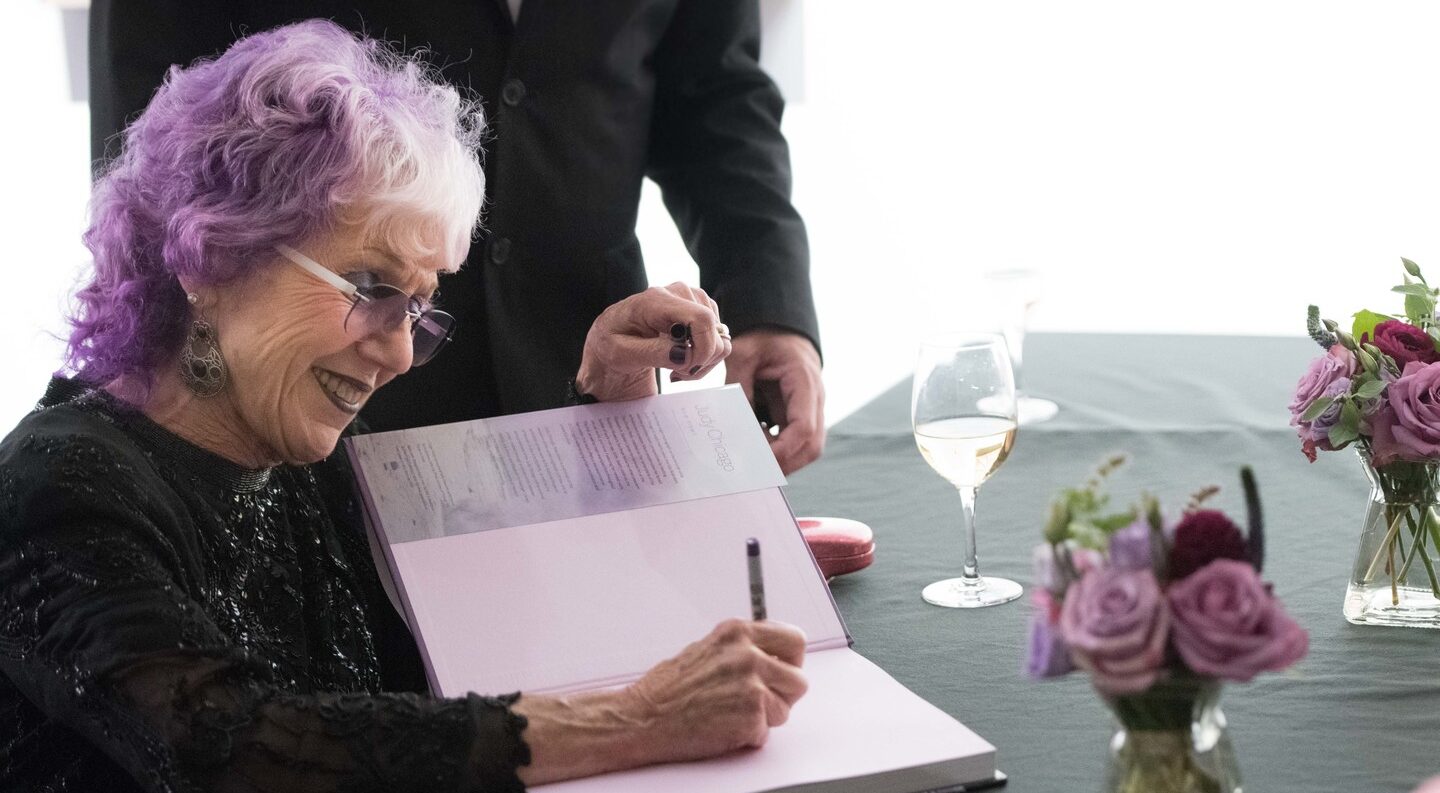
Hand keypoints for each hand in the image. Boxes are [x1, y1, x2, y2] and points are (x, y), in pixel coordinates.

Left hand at [575, 282, 730, 401]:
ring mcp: (691, 299)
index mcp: (656, 300)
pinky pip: (718, 338)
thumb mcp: (621, 355)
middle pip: (713, 330)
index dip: (703, 348)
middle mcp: (678, 293)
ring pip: (720, 337)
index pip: (700, 318)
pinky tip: (682, 360)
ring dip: (702, 361)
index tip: (686, 368)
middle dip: (700, 360)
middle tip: (676, 373)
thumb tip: (684, 354)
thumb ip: (652, 353)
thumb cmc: (610, 346)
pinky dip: (704, 356)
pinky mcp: (699, 310)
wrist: (610, 341)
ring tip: (676, 368)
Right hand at [623, 619, 807, 762]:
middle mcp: (748, 655)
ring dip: (764, 718)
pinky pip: (765, 733)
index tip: (784, 671)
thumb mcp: (707, 649)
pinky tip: (723, 728)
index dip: (791, 662)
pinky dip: (748, 736)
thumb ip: (741, 649)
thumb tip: (771, 658)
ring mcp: (751, 686)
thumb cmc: (667, 689)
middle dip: (783, 695)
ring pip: (785, 709)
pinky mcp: (750, 716)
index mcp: (737, 633)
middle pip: (798, 679)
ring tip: (732, 714)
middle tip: (760, 701)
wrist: (644, 717)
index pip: (794, 640)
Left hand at [725, 329, 824, 473]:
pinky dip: (778, 451)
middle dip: (786, 464)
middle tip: (754, 473)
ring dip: (782, 460)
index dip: (783, 449)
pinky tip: (754, 450)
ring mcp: (811, 410)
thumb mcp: (743, 354)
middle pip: (813, 446)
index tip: (758, 460)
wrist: (780, 332)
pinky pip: (796, 442)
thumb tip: (732, 427)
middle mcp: (815, 399)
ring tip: (751, 462)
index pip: (804, 427)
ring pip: (808, 448)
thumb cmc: (763, 340)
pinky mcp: (801, 416)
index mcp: (804, 380)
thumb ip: (738, 387)